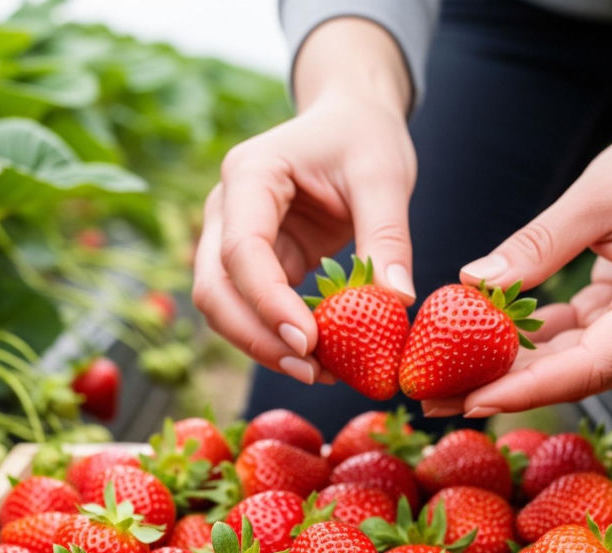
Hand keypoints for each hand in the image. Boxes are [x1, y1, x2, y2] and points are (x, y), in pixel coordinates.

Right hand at [192, 19, 415, 384]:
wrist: (349, 120)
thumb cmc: (363, 136)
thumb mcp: (384, 176)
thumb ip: (387, 237)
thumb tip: (396, 301)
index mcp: (249, 175)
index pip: (240, 250)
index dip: (268, 302)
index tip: (309, 341)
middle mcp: (226, 209)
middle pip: (214, 289)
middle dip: (257, 338)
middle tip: (312, 372)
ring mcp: (231, 238)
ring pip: (223, 308)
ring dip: (263, 347)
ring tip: (321, 373)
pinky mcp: (253, 264)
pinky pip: (252, 310)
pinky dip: (278, 338)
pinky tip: (321, 359)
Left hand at [423, 38, 611, 417]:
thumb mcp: (598, 194)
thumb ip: (536, 246)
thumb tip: (472, 284)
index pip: (591, 365)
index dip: (526, 389)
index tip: (469, 399)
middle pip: (576, 376)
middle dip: (504, 389)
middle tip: (435, 399)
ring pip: (574, 364)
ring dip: (513, 371)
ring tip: (447, 379)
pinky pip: (579, 341)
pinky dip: (534, 344)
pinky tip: (482, 344)